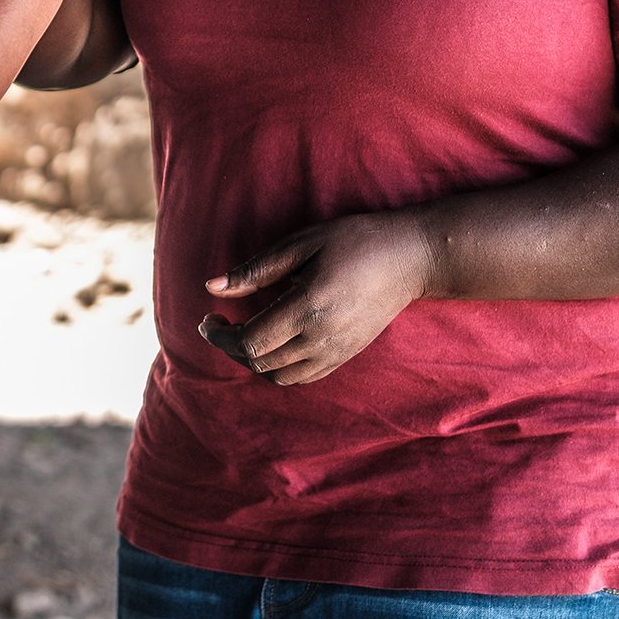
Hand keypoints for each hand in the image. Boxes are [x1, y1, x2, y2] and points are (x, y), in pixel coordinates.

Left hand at [198, 211, 436, 385]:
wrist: (411, 259)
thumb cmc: (355, 241)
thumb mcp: (301, 244)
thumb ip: (255, 270)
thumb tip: (211, 288)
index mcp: (308, 308)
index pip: (251, 342)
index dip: (220, 336)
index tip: (207, 318)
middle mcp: (322, 338)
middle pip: (260, 363)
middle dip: (230, 347)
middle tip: (218, 323)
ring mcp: (337, 352)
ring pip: (279, 376)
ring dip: (253, 360)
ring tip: (243, 333)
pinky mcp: (346, 356)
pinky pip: (302, 377)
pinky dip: (278, 367)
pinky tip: (273, 342)